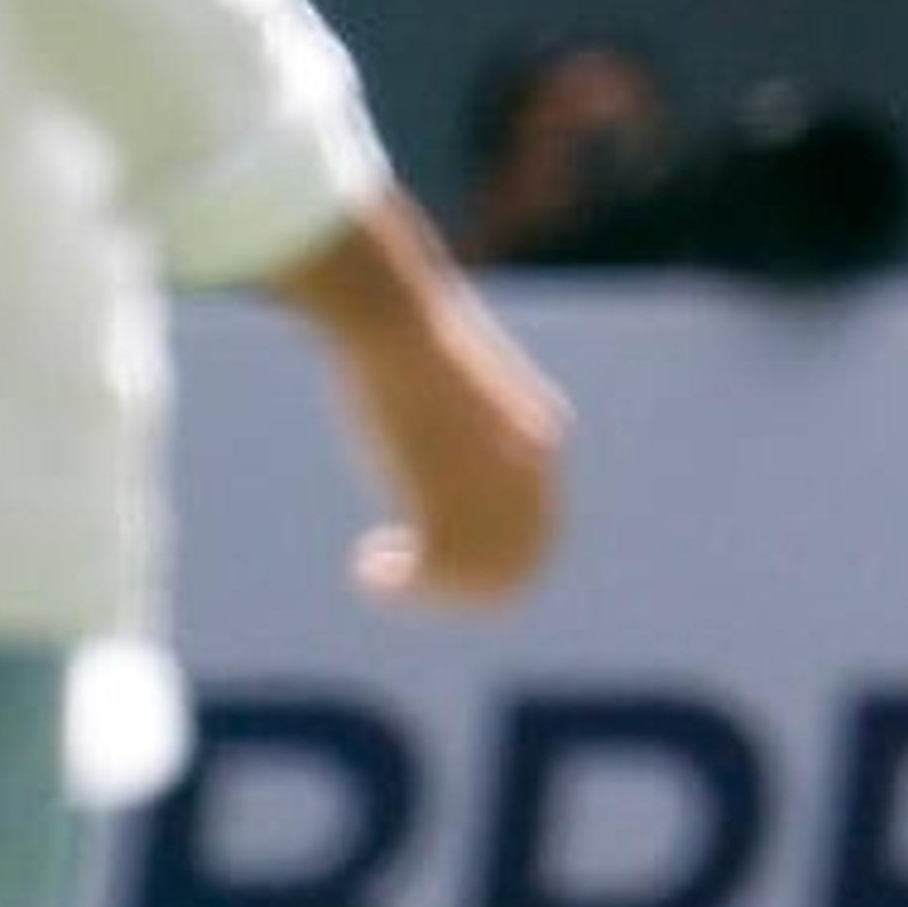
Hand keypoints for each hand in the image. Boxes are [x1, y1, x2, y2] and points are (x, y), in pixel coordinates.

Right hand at [333, 284, 567, 606]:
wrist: (394, 316)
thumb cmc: (408, 326)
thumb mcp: (447, 368)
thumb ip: (455, 406)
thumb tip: (428, 413)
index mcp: (541, 436)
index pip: (541, 525)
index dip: (493, 550)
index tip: (437, 544)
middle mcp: (530, 472)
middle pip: (520, 565)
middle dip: (464, 583)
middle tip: (409, 572)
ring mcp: (493, 491)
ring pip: (479, 580)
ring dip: (429, 591)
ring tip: (379, 569)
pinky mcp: (449, 503)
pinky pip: (433, 577)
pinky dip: (399, 588)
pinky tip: (366, 567)